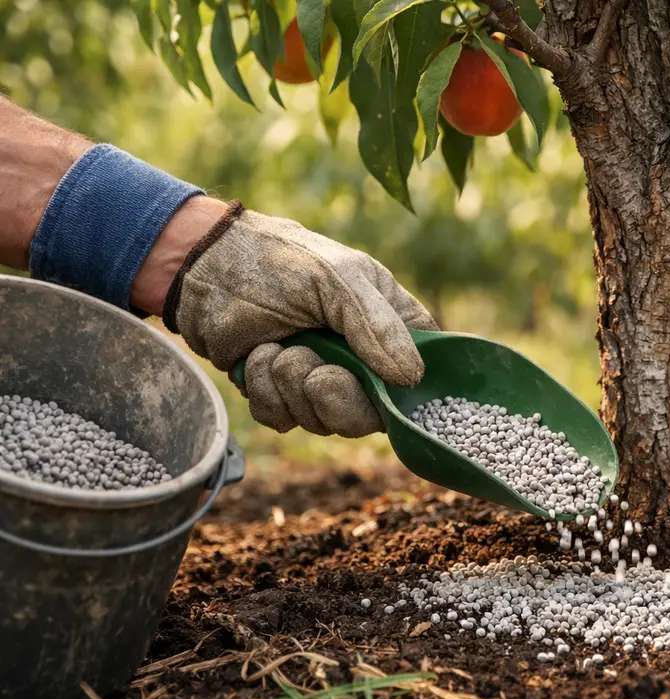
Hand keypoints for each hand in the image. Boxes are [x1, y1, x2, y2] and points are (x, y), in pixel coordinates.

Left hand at [162, 203, 436, 436]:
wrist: (203, 268)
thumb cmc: (277, 260)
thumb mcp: (336, 279)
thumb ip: (377, 325)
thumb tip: (412, 378)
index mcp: (389, 325)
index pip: (420, 374)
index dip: (405, 393)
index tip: (379, 386)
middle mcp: (361, 359)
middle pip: (372, 414)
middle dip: (337, 397)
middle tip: (314, 373)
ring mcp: (321, 378)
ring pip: (325, 421)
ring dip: (292, 388)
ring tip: (275, 348)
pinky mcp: (279, 394)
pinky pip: (284, 420)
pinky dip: (265, 394)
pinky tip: (256, 359)